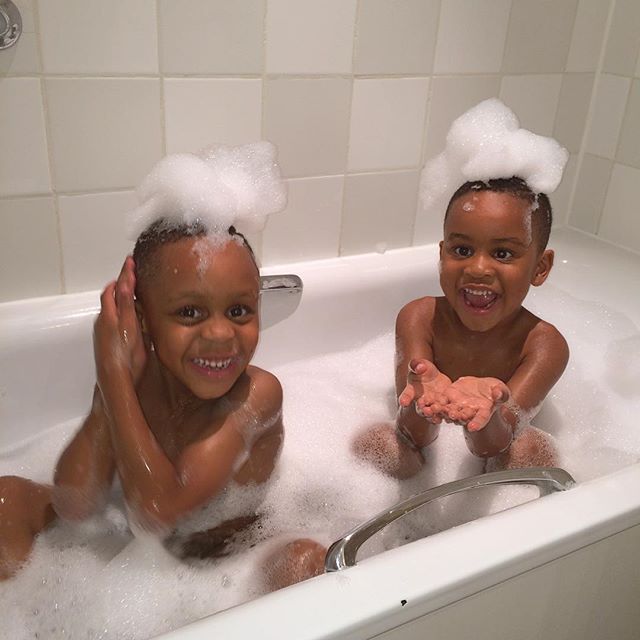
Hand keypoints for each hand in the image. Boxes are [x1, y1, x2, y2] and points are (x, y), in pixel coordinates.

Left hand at [94, 256, 146, 385]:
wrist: (115, 379)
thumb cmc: (126, 356)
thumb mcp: (130, 326)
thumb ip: (126, 304)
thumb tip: (124, 282)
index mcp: (110, 315)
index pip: (117, 288)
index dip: (124, 274)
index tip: (131, 261)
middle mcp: (104, 321)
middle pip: (111, 296)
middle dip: (121, 284)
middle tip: (132, 275)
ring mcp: (104, 331)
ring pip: (112, 308)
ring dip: (121, 298)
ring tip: (134, 294)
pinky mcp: (107, 341)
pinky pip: (113, 319)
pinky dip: (121, 311)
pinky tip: (130, 318)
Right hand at [398, 359, 451, 423]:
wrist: (433, 376)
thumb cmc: (422, 370)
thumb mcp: (419, 364)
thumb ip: (417, 365)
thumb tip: (420, 367)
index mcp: (412, 390)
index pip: (406, 395)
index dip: (404, 399)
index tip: (403, 402)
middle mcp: (421, 401)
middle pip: (420, 409)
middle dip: (423, 411)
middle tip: (426, 411)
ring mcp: (432, 405)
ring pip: (432, 414)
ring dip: (434, 416)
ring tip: (437, 418)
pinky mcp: (442, 406)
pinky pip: (443, 412)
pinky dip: (446, 415)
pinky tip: (450, 416)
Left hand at [441, 377, 509, 431]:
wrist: (481, 386)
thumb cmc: (493, 390)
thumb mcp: (500, 389)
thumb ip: (500, 393)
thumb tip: (498, 394)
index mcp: (484, 412)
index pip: (482, 419)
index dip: (478, 423)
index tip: (473, 427)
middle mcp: (469, 412)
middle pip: (463, 416)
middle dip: (457, 417)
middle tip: (453, 415)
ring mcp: (458, 406)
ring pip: (449, 411)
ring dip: (443, 411)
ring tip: (437, 408)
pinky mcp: (449, 397)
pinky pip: (441, 400)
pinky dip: (435, 401)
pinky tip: (428, 400)